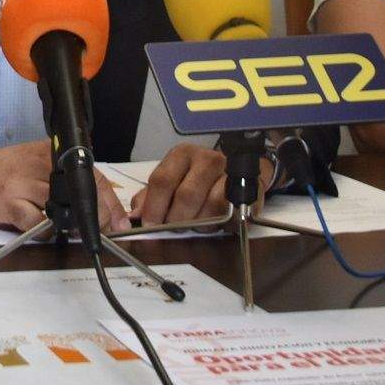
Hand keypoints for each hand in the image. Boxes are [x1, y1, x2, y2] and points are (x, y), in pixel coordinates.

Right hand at [0, 141, 128, 233]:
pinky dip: (44, 232)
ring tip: (68, 230)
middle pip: (82, 196)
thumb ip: (65, 182)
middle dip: (96, 219)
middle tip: (100, 233)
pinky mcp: (10, 202)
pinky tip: (40, 229)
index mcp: (52, 154)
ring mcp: (24, 183)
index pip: (92, 177)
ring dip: (70, 227)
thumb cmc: (6, 173)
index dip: (110, 204)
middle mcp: (41, 164)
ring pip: (62, 211)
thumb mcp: (37, 167)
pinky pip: (37, 225)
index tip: (120, 224)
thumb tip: (101, 209)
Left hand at [129, 143, 260, 227]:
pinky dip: (223, 225)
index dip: (154, 206)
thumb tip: (134, 218)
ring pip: (212, 206)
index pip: (162, 180)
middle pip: (187, 195)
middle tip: (173, 230)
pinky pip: (234, 213)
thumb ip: (149, 198)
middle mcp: (206, 159)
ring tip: (196, 226)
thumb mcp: (171, 182)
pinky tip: (216, 225)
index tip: (150, 226)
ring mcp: (230, 172)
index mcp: (181, 155)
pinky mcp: (249, 189)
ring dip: (201, 224)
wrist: (238, 171)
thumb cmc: (196, 179)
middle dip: (176, 220)